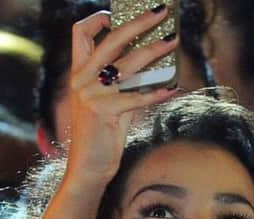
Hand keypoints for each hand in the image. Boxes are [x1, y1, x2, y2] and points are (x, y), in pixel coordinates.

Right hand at [67, 8, 177, 182]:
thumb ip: (121, 83)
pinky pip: (137, 97)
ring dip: (155, 50)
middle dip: (139, 22)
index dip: (98, 19)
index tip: (117, 15)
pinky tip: (173, 88)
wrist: (88, 167)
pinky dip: (158, 92)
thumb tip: (150, 62)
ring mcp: (91, 95)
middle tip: (161, 12)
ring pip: (128, 64)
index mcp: (79, 74)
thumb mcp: (107, 103)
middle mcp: (82, 80)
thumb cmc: (101, 135)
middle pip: (111, 39)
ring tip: (173, 43)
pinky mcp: (103, 112)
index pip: (80, 34)